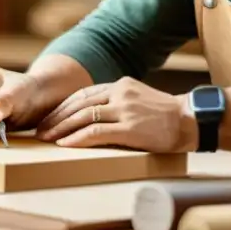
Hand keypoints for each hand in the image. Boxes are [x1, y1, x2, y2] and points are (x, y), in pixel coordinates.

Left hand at [34, 77, 197, 152]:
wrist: (190, 120)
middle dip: (56, 118)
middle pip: (78, 103)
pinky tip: (65, 144)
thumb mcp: (139, 99)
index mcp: (121, 85)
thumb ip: (118, 102)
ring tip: (46, 138)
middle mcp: (120, 93)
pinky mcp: (130, 128)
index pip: (83, 94)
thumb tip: (93, 117)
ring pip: (84, 116)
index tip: (48, 119)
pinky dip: (77, 138)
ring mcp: (125, 110)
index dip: (62, 107)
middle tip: (40, 130)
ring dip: (61, 128)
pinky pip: (96, 132)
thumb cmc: (166, 115)